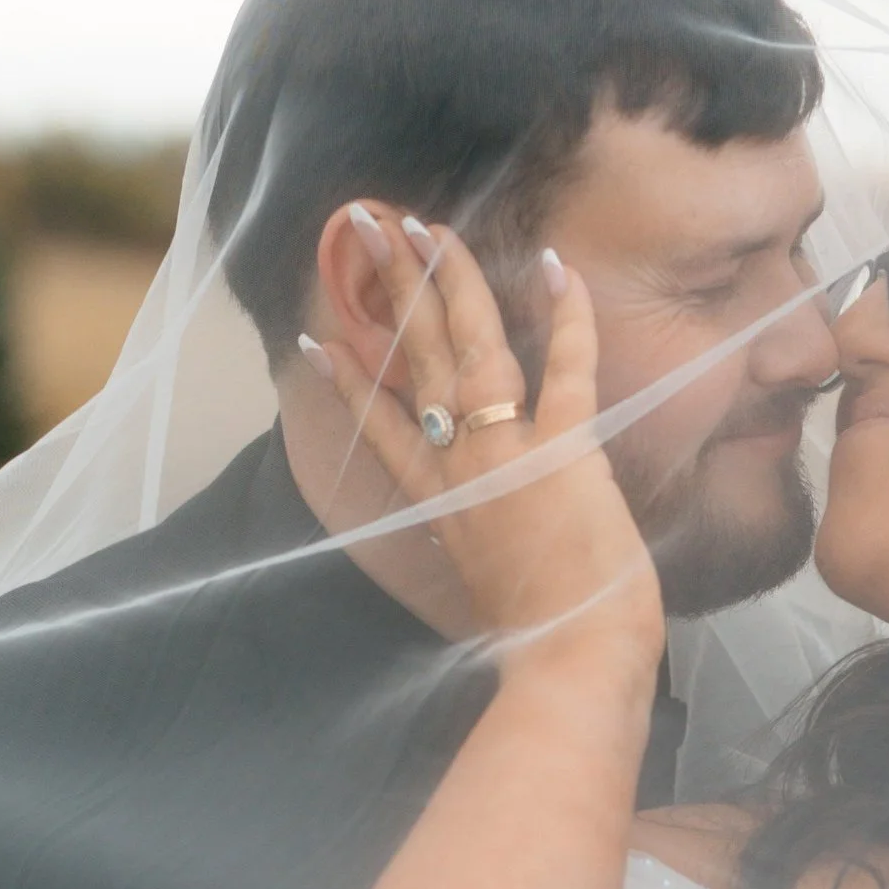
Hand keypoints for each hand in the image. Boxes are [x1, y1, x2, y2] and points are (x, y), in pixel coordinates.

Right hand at [302, 210, 663, 669]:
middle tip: (368, 228)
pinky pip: (566, 367)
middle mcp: (460, 467)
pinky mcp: (564, 451)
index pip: (382, 427)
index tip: (318, 338)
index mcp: (438, 503)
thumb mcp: (484, 592)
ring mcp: (508, 454)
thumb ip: (474, 552)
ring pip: (472, 349)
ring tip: (426, 226)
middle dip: (392, 289)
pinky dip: (565, 315)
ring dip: (449, 280)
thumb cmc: (539, 642)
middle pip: (416, 362)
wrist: (569, 663)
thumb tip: (479, 545)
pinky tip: (553, 262)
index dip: (349, 380)